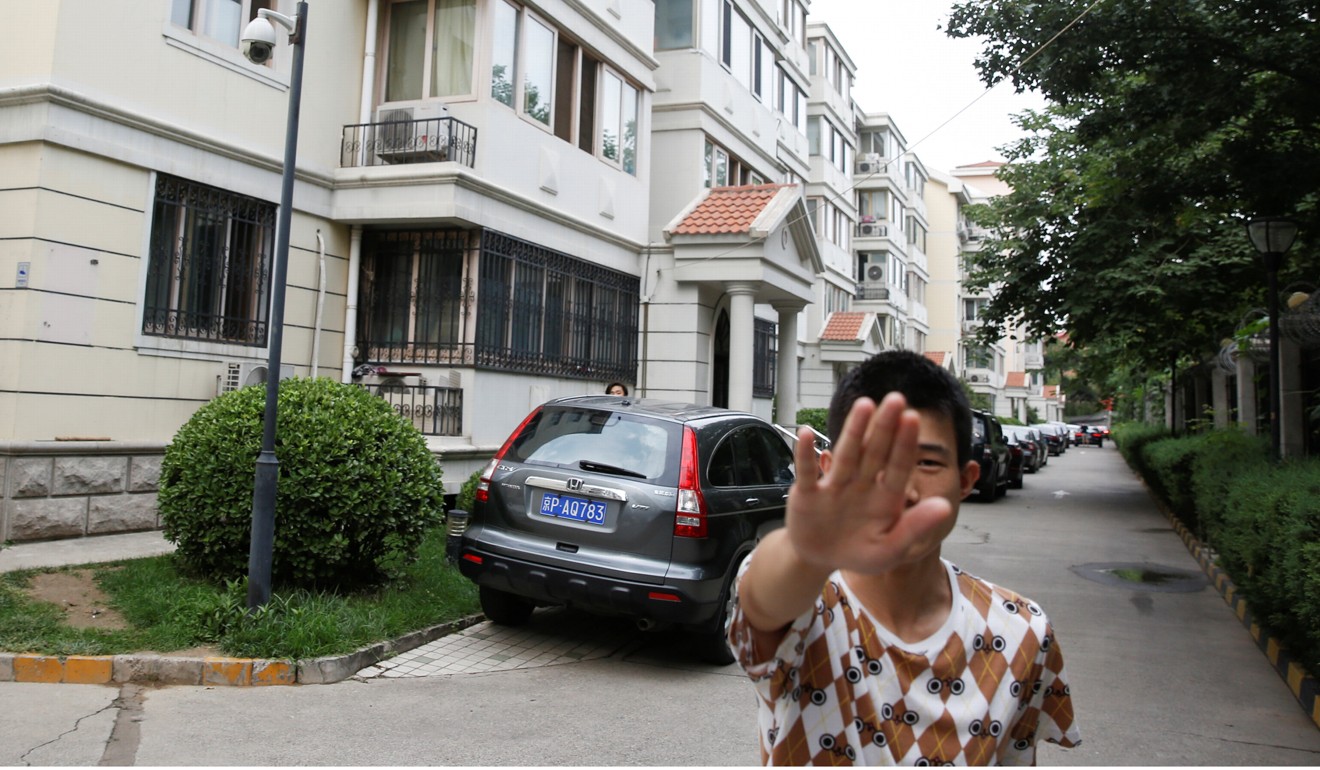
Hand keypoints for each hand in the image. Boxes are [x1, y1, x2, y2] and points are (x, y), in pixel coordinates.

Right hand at [785, 393, 952, 574]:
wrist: (820, 559)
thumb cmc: (859, 553)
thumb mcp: (890, 549)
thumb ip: (915, 528)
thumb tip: (946, 507)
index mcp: (885, 498)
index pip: (898, 467)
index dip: (905, 444)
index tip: (913, 418)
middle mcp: (861, 485)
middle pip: (874, 452)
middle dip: (884, 427)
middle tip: (896, 398)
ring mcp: (834, 486)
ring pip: (846, 454)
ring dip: (854, 430)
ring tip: (865, 404)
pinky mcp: (808, 493)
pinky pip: (807, 472)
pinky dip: (805, 454)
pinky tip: (806, 434)